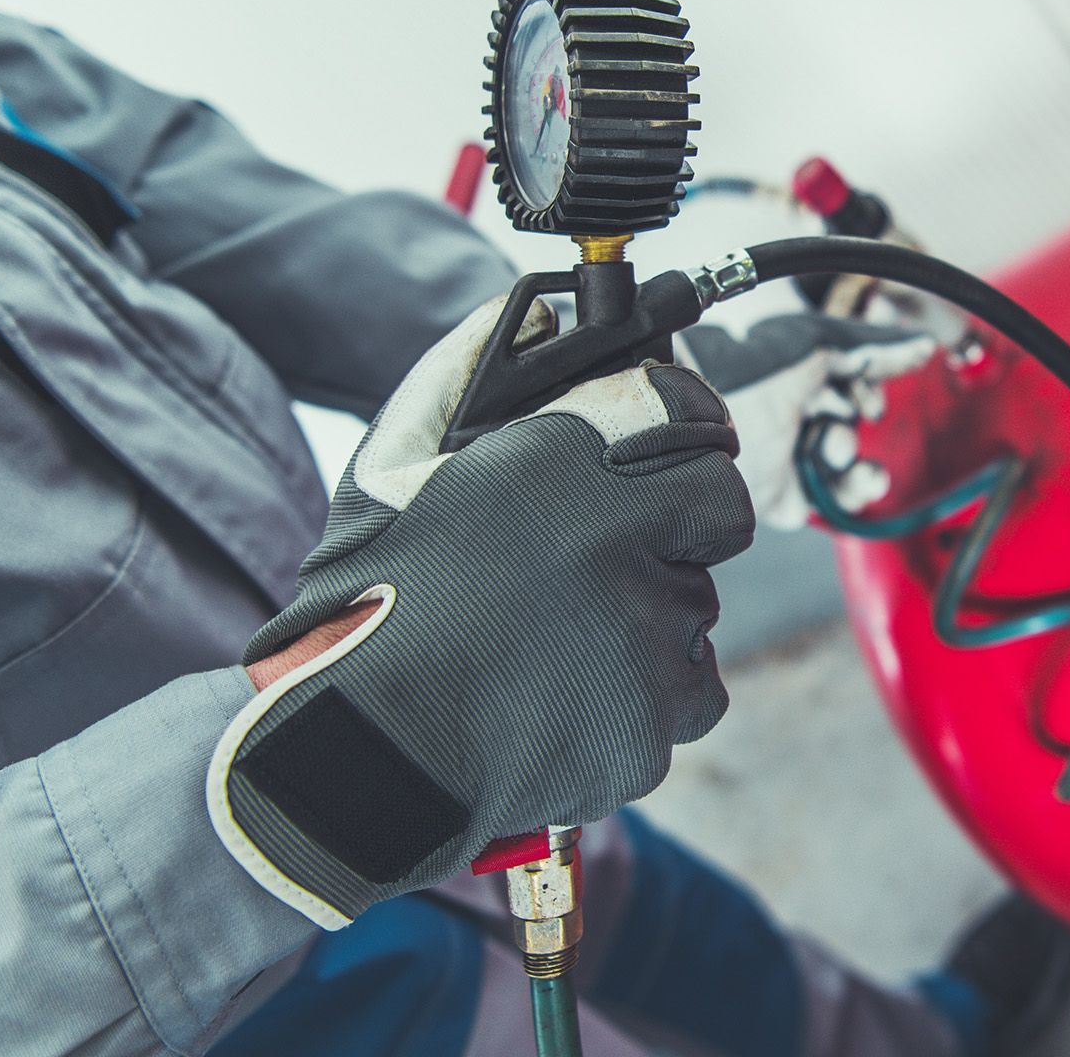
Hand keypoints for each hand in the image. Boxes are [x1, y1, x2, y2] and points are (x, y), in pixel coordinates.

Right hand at [207, 294, 752, 928]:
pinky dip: (647, 693)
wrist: (354, 755)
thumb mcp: (394, 463)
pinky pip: (687, 690)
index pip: (693, 415)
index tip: (670, 450)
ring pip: (696, 606)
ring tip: (557, 638)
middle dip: (675, 525)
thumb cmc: (367, 603)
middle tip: (602, 554)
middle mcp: (624, 547)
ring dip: (651, 613)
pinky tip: (570, 692)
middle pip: (715, 512)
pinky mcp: (658, 721)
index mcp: (568, 469)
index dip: (684, 431)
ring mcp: (650, 641)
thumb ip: (467, 370)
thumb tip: (533, 314)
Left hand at [680, 313, 935, 529]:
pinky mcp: (790, 497)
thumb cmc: (753, 379)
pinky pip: (837, 499)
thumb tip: (921, 346)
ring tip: (835, 450)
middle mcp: (793, 418)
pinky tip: (863, 478)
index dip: (872, 380)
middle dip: (859, 416)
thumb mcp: (818, 349)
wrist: (714, 428)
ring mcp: (792, 458)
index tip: (886, 379)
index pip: (849, 380)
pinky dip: (857, 489)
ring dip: (855, 455)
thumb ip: (871, 352)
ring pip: (848, 462)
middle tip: (854, 412)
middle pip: (852, 421)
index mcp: (795, 378)